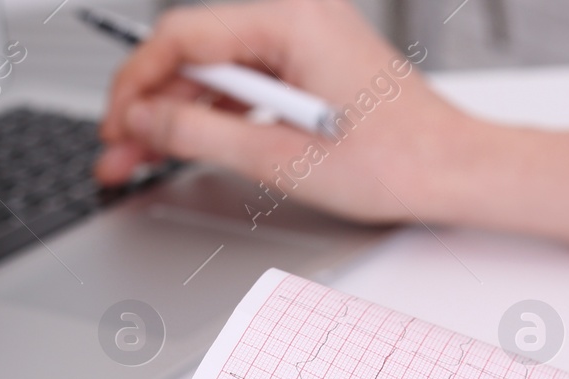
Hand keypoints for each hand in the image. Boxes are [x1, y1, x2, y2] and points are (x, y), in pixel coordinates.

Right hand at [95, 0, 474, 223]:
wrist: (454, 173)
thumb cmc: (396, 162)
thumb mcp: (279, 157)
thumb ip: (199, 133)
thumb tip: (144, 118)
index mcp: (292, 21)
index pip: (182, 36)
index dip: (136, 83)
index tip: (114, 125)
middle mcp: (298, 17)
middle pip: (195, 52)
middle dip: (150, 103)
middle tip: (120, 152)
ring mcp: (306, 39)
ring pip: (217, 70)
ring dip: (178, 113)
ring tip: (144, 159)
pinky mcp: (313, 64)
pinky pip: (247, 81)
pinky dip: (216, 114)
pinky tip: (189, 146)